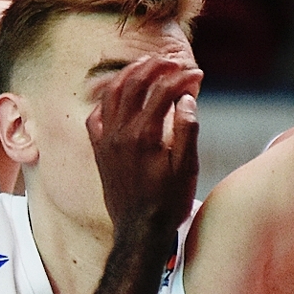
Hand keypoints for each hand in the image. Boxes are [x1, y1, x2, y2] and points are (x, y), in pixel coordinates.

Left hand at [85, 57, 202, 239]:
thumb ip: (187, 130)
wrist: (139, 231)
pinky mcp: (99, 151)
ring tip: (146, 65)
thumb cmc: (168, 202)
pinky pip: (96, 117)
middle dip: (154, 67)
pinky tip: (118, 97)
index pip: (162, 92)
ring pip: (112, 95)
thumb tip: (186, 98)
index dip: (181, 79)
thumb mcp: (187, 168)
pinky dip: (107, 101)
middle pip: (134, 84)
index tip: (198, 74)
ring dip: (129, 76)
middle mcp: (119, 133)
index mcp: (143, 135)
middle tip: (172, 61)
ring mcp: (105, 140)